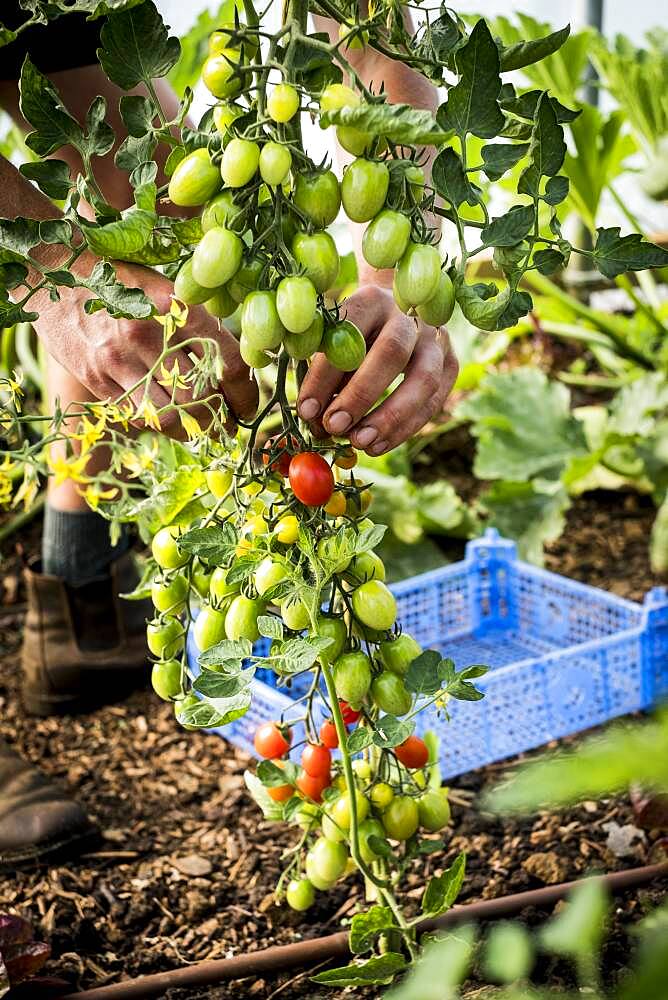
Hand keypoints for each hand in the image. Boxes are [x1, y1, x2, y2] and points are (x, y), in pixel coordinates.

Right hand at [33, 255, 257, 435]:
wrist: (52, 271)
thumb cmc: (120, 279)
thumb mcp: (165, 288)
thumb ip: (199, 326)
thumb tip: (235, 372)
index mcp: (176, 307)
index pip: (228, 364)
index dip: (246, 395)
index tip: (247, 407)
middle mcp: (148, 334)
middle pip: (202, 399)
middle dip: (220, 418)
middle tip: (226, 422)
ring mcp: (118, 359)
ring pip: (170, 417)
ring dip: (190, 428)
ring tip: (197, 425)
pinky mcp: (95, 379)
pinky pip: (139, 417)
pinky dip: (158, 423)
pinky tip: (164, 414)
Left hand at [297, 284, 457, 454]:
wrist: (393, 312)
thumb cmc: (351, 334)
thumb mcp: (331, 339)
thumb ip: (322, 371)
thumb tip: (312, 416)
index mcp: (371, 300)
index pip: (349, 333)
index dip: (325, 374)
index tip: (307, 409)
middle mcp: (408, 316)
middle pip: (391, 353)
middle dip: (360, 395)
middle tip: (334, 426)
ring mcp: (436, 339)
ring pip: (423, 380)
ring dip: (391, 418)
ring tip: (361, 442)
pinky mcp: (450, 363)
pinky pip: (434, 401)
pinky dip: (405, 428)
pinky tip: (378, 445)